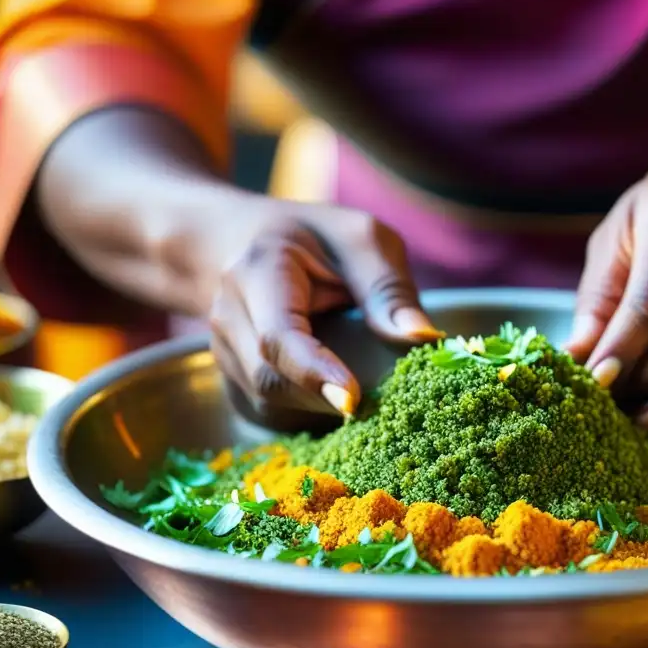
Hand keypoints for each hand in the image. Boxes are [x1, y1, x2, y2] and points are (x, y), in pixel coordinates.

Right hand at [209, 204, 439, 418]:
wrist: (249, 240)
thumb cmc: (317, 239)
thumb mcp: (363, 241)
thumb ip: (389, 290)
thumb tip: (425, 339)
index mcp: (258, 270)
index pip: (278, 336)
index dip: (314, 372)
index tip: (353, 400)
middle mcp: (228, 314)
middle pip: (270, 379)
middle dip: (324, 398)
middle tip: (382, 402)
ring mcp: (223, 350)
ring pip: (269, 401)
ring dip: (318, 405)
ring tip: (362, 390)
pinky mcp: (233, 377)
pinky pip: (269, 409)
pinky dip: (307, 408)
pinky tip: (336, 392)